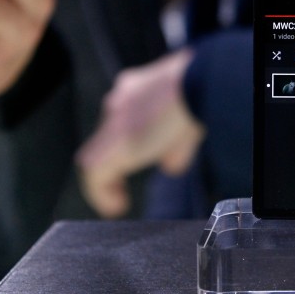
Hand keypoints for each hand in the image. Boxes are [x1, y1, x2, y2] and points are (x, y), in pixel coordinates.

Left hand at [76, 49, 205, 217]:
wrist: (194, 86)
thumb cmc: (199, 95)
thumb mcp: (189, 118)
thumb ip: (175, 145)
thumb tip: (169, 166)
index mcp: (136, 87)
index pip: (124, 118)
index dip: (131, 142)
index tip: (140, 159)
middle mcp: (119, 101)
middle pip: (108, 136)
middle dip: (117, 162)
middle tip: (122, 187)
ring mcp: (112, 123)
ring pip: (96, 156)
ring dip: (105, 181)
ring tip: (117, 200)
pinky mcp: (112, 147)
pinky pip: (95, 176)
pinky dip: (102, 194)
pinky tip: (116, 207)